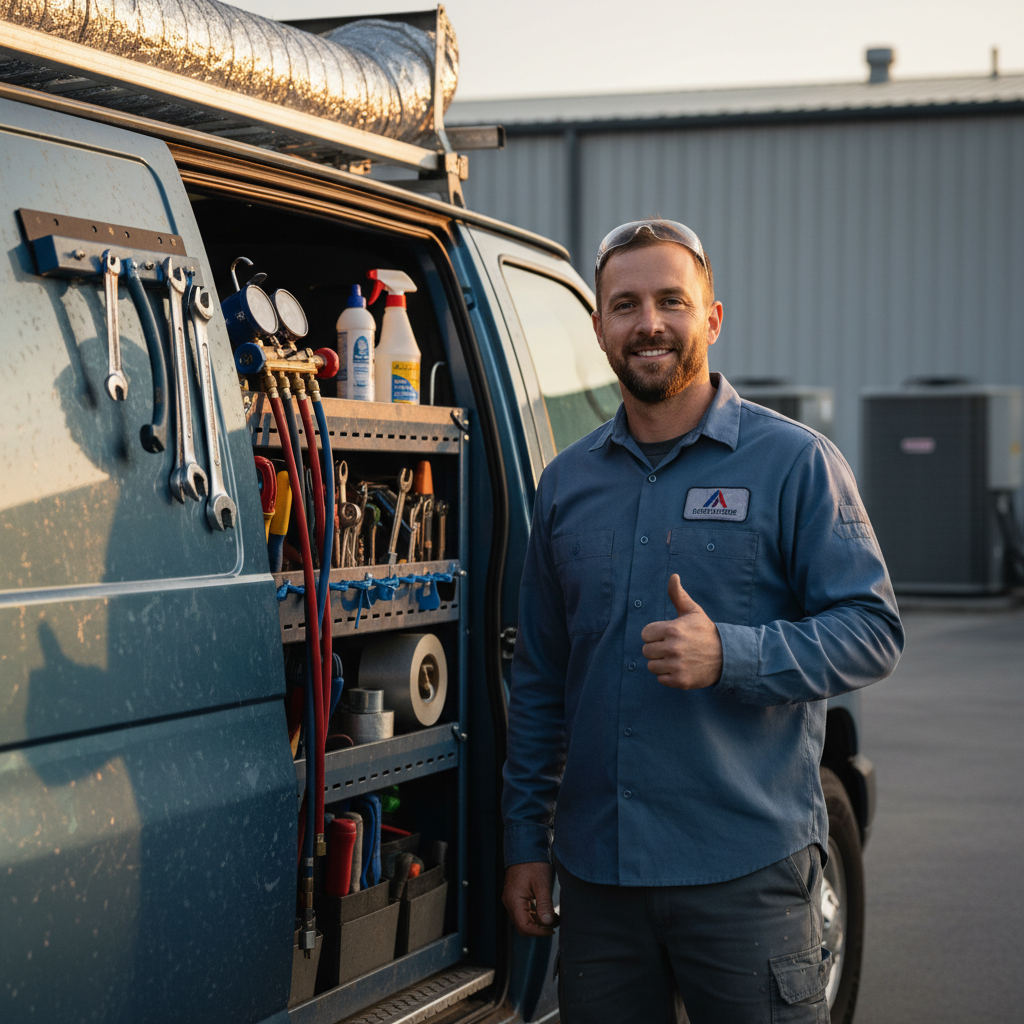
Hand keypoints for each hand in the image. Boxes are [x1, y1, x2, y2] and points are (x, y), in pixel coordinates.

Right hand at [503, 861, 559, 936]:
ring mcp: (512, 899)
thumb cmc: (534, 862)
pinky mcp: (516, 896)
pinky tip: (548, 910)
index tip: (553, 929)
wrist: (525, 846)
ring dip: (539, 922)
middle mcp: (509, 902)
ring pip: (524, 919)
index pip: (524, 927)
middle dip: (539, 928)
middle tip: (555, 923)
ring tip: (554, 916)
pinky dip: (536, 914)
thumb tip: (548, 923)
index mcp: (514, 900)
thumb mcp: (542, 883)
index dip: (539, 932)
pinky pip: (524, 911)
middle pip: (523, 926)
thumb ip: (544, 904)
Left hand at [640, 574, 722, 688]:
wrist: (727, 656)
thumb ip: (678, 595)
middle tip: (671, 648)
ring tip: (675, 658)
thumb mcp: (693, 611)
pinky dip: (668, 676)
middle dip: (656, 649)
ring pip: (652, 666)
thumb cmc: (705, 632)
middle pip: (646, 651)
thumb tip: (673, 576)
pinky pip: (660, 679)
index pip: (645, 634)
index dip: (654, 635)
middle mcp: (673, 648)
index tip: (666, 635)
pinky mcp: (680, 680)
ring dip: (661, 663)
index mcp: (673, 629)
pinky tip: (679, 668)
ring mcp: (677, 665)